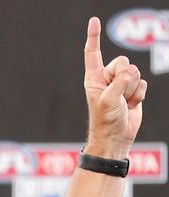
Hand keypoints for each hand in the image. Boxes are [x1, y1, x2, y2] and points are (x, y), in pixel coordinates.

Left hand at [83, 17, 146, 157]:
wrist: (117, 136)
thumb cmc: (105, 120)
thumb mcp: (108, 99)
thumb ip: (119, 82)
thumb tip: (129, 73)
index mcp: (94, 78)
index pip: (93, 53)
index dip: (94, 36)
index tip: (94, 20)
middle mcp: (107, 78)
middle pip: (123, 61)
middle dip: (124, 78)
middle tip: (118, 95)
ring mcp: (121, 84)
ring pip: (135, 72)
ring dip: (132, 89)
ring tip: (123, 102)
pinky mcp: (133, 90)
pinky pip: (143, 83)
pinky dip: (139, 95)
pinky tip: (131, 105)